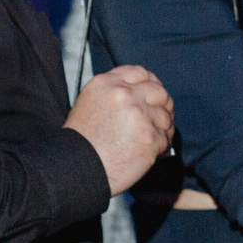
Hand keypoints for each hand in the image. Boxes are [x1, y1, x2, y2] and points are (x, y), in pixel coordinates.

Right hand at [69, 65, 173, 193]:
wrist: (77, 169)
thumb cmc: (81, 141)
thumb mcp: (89, 103)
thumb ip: (113, 92)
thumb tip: (140, 91)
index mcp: (107, 83)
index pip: (141, 73)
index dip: (151, 84)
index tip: (154, 96)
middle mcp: (124, 95)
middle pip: (159, 92)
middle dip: (162, 105)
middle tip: (159, 119)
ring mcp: (139, 115)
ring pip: (165, 116)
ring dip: (162, 129)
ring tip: (151, 140)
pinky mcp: (149, 137)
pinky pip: (165, 138)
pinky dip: (161, 147)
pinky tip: (151, 153)